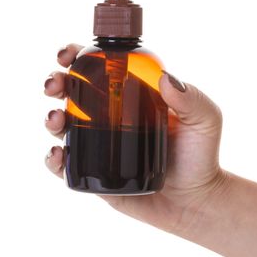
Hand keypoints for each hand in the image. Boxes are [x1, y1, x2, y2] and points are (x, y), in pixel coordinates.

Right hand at [44, 44, 228, 234]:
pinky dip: (54, 159)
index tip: (68, 55)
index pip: (102, 71)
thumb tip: (165, 78)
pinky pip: (68, 166)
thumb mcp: (205, 121)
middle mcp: (112, 118)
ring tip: (56, 119)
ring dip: (51, 118)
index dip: (79, 58)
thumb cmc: (201, 157)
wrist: (196, 201)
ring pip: (65, 127)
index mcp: (133, 98)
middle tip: (55, 85)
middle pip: (75, 95)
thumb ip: (193, 99)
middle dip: (57, 84)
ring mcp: (102, 146)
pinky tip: (58, 155)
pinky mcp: (96, 174)